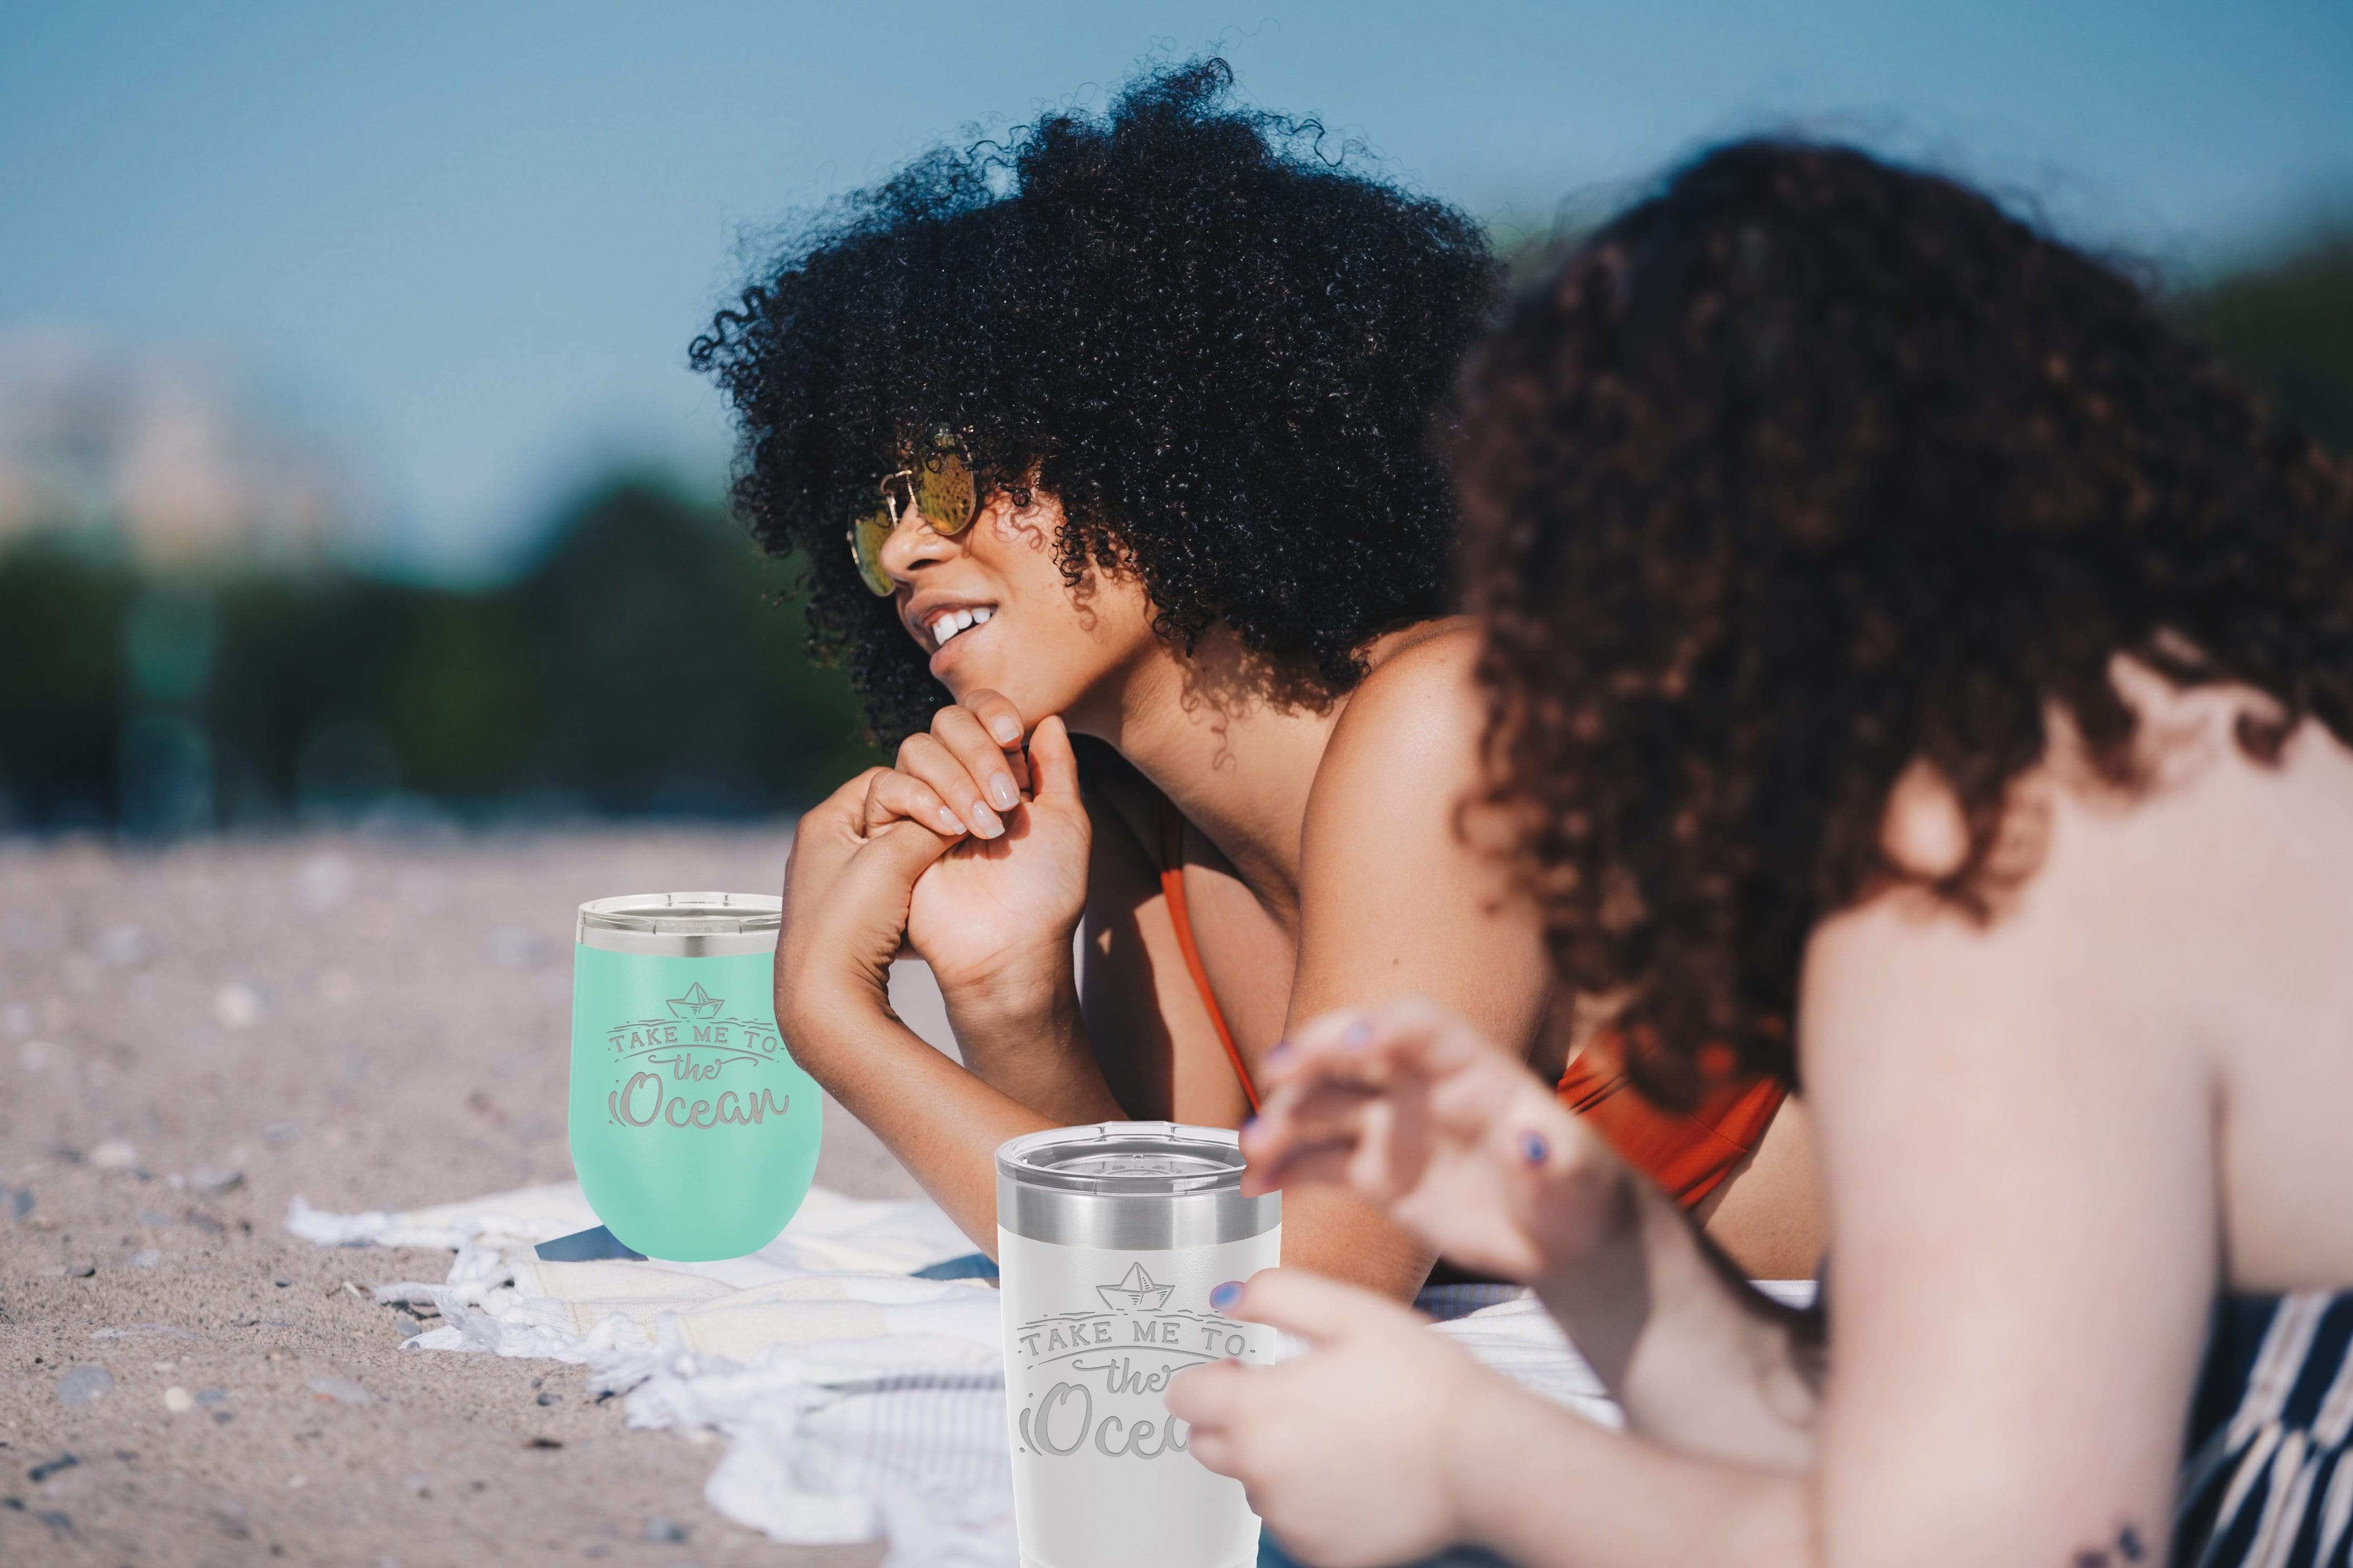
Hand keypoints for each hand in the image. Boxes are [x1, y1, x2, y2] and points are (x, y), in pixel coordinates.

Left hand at [774, 770, 956, 1070]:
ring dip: (928, 850)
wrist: (827, 1000)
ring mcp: (840, 880)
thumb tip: (960, 814)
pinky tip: (936, 889)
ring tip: (955, 856)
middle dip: (930, 818)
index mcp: (825, 823)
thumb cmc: (846, 926)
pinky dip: (920, 877)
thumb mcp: (891, 860)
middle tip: (963, 827)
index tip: (955, 808)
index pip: (885, 780)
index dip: (925, 788)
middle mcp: (827, 846)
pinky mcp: (855, 912)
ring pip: (898, 846)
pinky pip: (896, 879)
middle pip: (893, 811)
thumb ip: (927, 827)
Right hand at [858, 692, 1090, 1001]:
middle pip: (945, 722)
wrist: (1011, 948)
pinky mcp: (890, 833)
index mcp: (998, 774)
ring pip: (916, 749)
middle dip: (978, 750)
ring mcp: (923, 805)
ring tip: (985, 828)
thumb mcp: (1066, 821)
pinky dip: (920, 798)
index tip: (1015, 734)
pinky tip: (948, 830)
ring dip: (955, 778)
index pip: (980, 714)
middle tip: (1007, 800)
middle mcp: (958, 782)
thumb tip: (1051, 718)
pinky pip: (885, 787)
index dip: (991, 711)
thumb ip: (1057, 767)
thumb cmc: (1046, 891)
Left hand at [1167, 1269, 1506, 1567]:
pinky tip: (1356, 1470)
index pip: (1183, 1397)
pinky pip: (1294, 1521)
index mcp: (1256, 1410)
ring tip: (1340, 1432)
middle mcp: (1262, 1473)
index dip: (1210, 1376)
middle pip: (1209, 1444)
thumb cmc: (1423, 1382)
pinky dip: (1312, 1498)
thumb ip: (1275, 1294)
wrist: (1481, 1455)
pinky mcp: (1321, 1552)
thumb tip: (1226, 1299)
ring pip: (1256, 1483)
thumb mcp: (1348, 1310)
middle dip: (1236, 1419)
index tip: (1244, 1370)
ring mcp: (1290, 1520)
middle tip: (1295, 1398)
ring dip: (1277, 1459)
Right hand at [1243, 997, 1632, 1281]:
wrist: (1561, 1238)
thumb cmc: (1578, 1193)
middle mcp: (1421, 1086)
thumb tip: (1533, 1142)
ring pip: (1325, 1106)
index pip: (1419, 1026)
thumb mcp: (1578, 1178)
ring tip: (1254, 1148)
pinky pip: (1318, 1162)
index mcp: (1472, 1068)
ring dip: (1285, 1118)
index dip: (1385, 1025)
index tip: (1357, 1043)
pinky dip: (1284, 1170)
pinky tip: (1255, 1185)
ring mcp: (1393, 1127)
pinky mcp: (1375, 1172)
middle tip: (1275, 1074)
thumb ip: (1555, 1159)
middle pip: (1355, 1051)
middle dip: (1313, 1054)